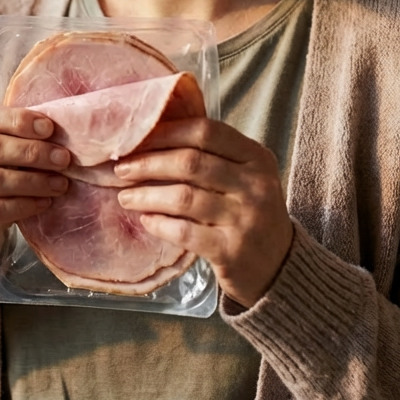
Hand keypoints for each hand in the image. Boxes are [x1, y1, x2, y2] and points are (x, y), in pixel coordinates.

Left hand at [113, 118, 292, 307]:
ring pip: (183, 197)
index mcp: (256, 157)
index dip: (166, 132)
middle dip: (148, 163)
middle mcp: (255, 184)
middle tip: (121, 169)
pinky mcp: (232, 251)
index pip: (206, 132)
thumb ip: (210, 156)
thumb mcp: (243, 176)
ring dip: (146, 195)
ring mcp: (246, 219)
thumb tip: (151, 136)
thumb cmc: (248, 213)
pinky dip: (159, 224)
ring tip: (125, 197)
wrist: (278, 267)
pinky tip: (146, 221)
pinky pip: (184, 231)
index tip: (137, 139)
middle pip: (190, 162)